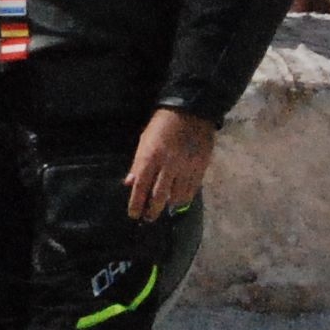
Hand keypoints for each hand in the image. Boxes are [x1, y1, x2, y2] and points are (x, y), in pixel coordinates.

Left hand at [125, 108, 218, 222]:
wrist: (190, 111)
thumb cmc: (161, 125)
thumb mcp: (144, 140)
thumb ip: (137, 164)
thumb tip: (129, 183)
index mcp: (150, 157)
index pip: (141, 186)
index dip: (136, 203)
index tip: (134, 215)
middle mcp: (168, 165)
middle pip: (159, 196)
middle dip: (152, 210)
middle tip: (149, 218)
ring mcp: (185, 167)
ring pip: (177, 196)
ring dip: (169, 205)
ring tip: (165, 209)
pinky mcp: (200, 167)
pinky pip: (192, 189)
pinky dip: (185, 197)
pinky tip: (180, 201)